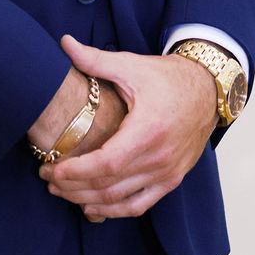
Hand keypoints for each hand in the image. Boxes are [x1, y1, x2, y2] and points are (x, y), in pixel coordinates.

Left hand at [39, 34, 218, 221]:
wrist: (207, 90)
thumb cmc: (168, 78)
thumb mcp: (131, 65)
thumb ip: (95, 59)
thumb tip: (64, 42)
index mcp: (148, 130)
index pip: (105, 163)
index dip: (75, 172)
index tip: (51, 170)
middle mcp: (159, 158)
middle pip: (108, 186)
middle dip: (73, 187)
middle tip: (47, 180)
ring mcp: (167, 173)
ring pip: (120, 201)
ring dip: (88, 201)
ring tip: (61, 193)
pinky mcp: (171, 179)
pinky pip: (139, 205)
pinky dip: (114, 211)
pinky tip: (92, 209)